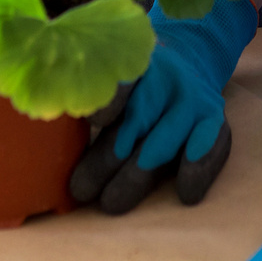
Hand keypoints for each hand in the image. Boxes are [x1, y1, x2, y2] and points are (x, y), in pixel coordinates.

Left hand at [68, 0, 258, 212]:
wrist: (186, 59)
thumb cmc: (133, 83)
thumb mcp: (111, 78)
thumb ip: (87, 100)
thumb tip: (47, 132)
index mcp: (132, 62)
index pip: (118, 79)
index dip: (106, 100)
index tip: (91, 122)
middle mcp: (164, 76)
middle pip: (135, 121)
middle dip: (107, 158)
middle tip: (81, 190)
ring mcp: (192, 97)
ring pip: (164, 141)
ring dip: (138, 175)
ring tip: (112, 203)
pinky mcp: (214, 118)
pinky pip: (211, 145)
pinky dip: (199, 170)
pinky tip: (185, 194)